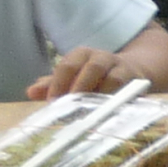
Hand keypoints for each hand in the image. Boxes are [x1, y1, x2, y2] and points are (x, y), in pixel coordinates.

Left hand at [29, 45, 145, 100]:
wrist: (131, 72)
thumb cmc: (93, 77)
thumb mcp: (72, 78)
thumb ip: (52, 84)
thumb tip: (31, 92)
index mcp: (83, 54)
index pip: (68, 65)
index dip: (59, 83)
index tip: (51, 101)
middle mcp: (103, 58)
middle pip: (93, 67)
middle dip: (80, 86)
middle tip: (70, 105)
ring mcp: (123, 69)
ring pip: (114, 78)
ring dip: (101, 94)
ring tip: (89, 110)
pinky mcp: (137, 83)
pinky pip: (129, 91)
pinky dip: (118, 101)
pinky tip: (107, 112)